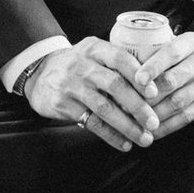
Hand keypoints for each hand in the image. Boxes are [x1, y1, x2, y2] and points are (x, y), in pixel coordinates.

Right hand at [22, 38, 159, 151]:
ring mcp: (71, 85)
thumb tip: (154, 85)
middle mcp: (82, 65)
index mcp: (94, 48)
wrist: (38, 73)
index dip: (139, 75)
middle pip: (115, 85)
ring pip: (104, 108)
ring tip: (144, 138)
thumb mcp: (93, 53)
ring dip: (127, 126)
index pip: (120, 58)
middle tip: (154, 122)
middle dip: (138, 106)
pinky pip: (91, 123)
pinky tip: (124, 144)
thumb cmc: (77, 65)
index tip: (154, 93)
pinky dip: (110, 135)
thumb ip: (116, 63)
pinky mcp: (62, 104)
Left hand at [135, 32, 193, 138]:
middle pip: (171, 81)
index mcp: (191, 43)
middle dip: (147, 97)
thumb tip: (127, 64)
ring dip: (154, 115)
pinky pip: (187, 116)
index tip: (137, 79)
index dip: (153, 66)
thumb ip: (162, 50)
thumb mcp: (186, 41)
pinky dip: (168, 126)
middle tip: (126, 106)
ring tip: (135, 122)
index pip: (171, 53)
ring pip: (177, 102)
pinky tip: (153, 131)